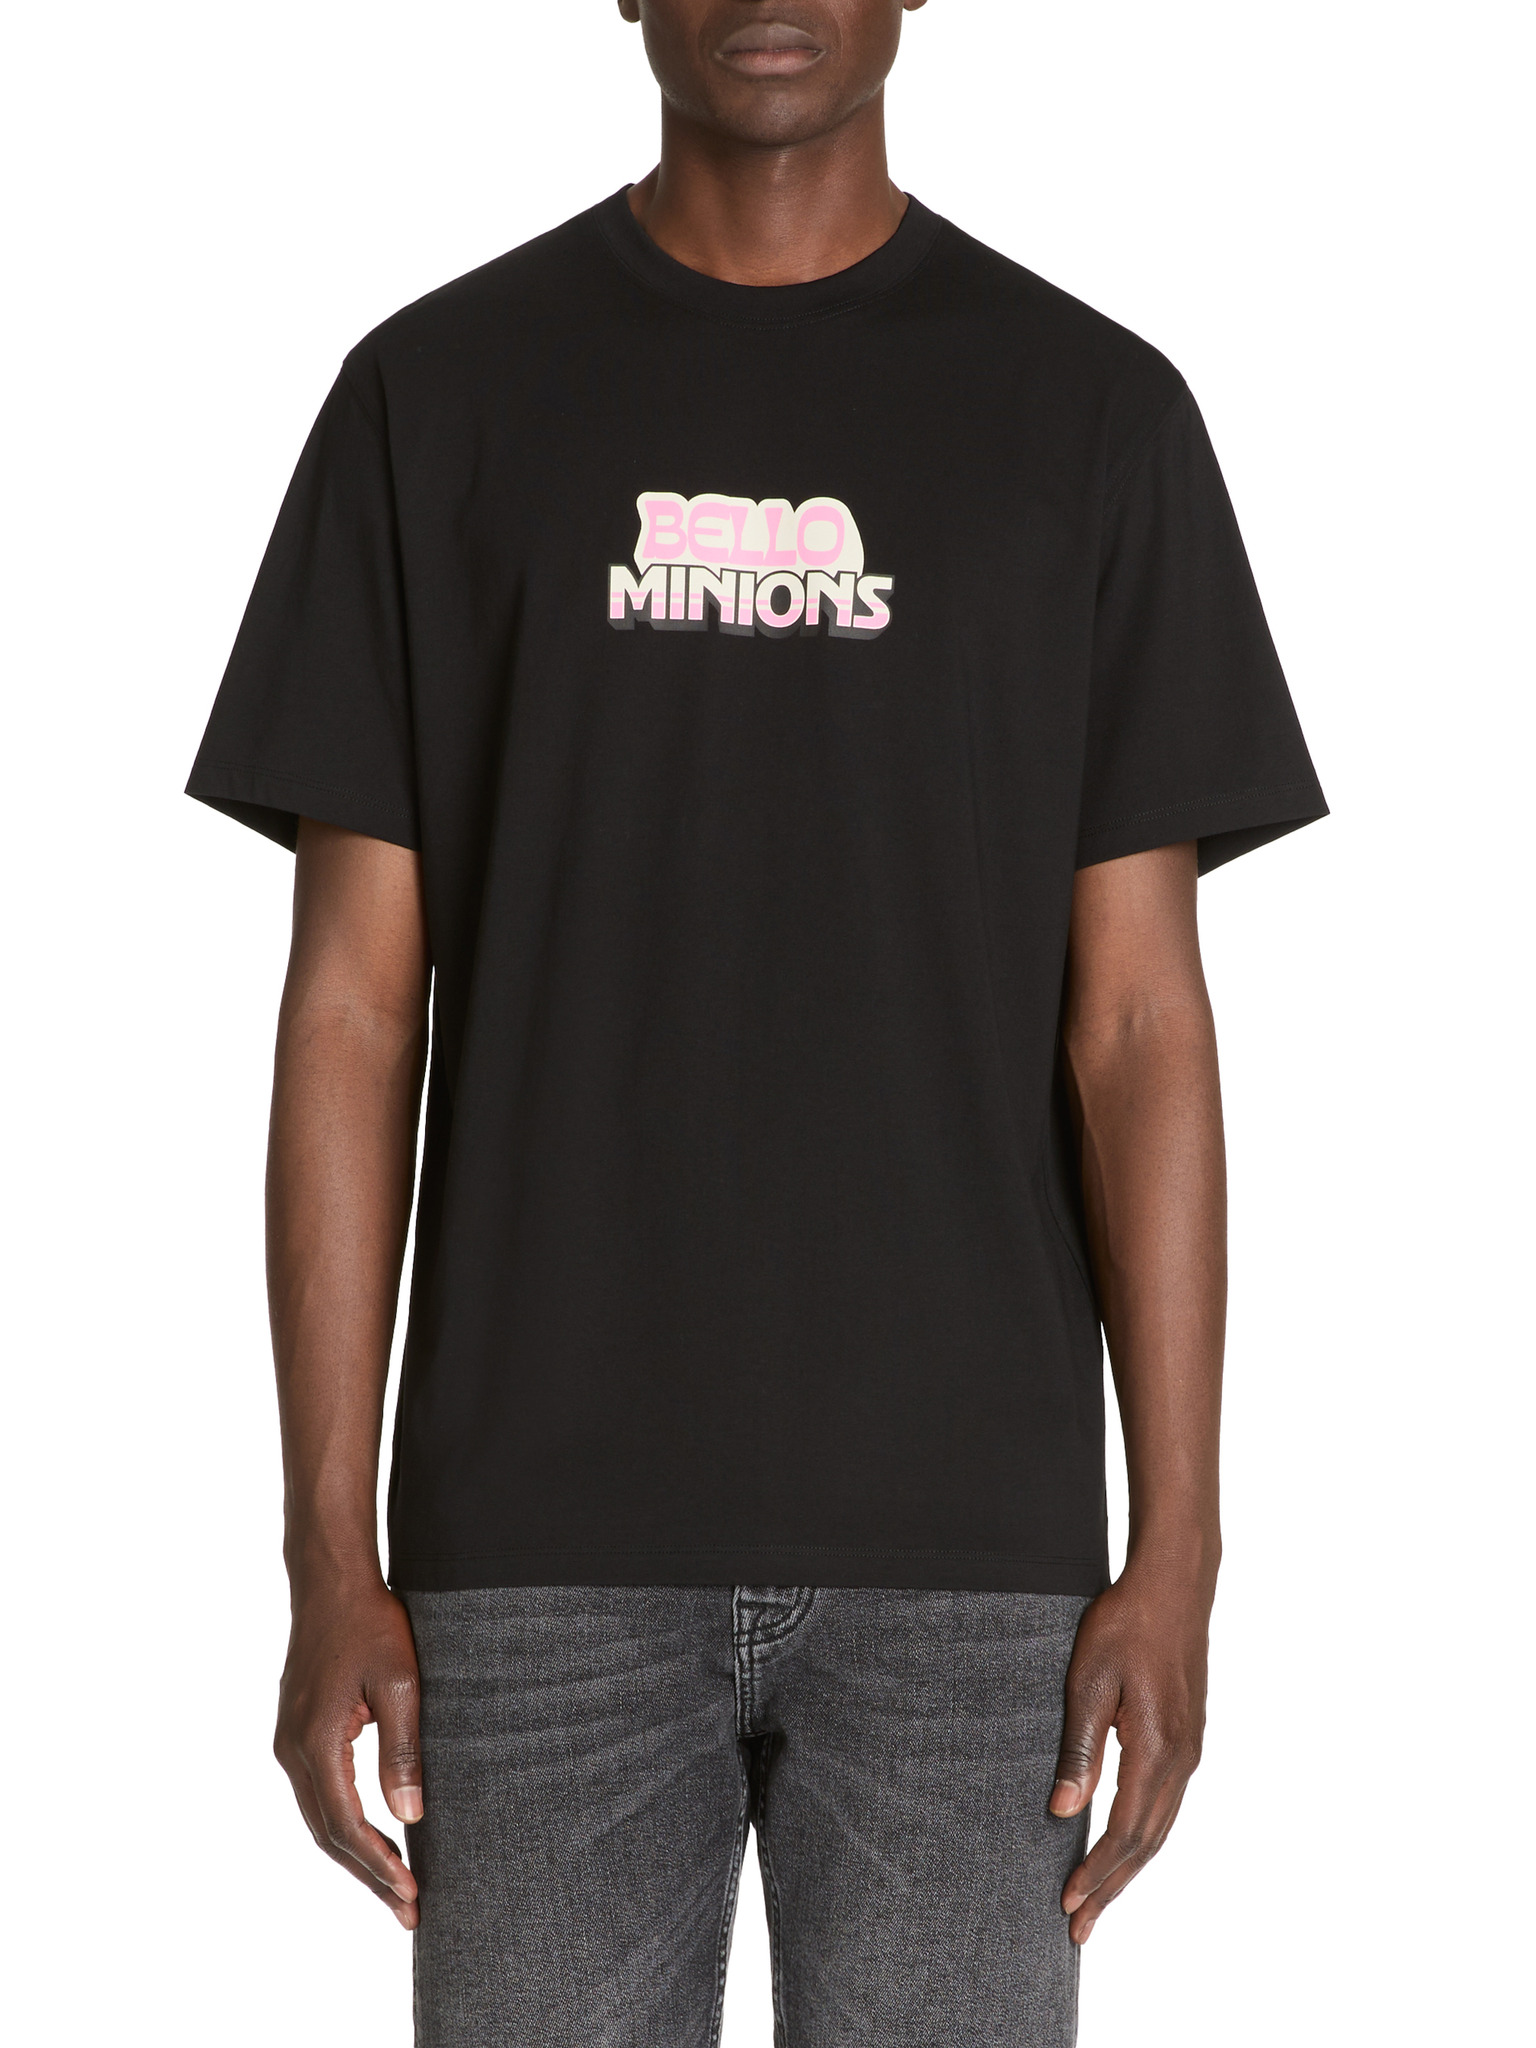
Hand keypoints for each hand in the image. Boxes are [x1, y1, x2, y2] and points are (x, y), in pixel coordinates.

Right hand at [273, 1578, 423, 1928]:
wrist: (331, 1582)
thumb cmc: (371, 1623)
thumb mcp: (401, 1682)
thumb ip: (402, 1750)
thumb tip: (410, 1815)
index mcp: (315, 1742)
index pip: (346, 1825)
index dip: (379, 1865)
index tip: (411, 1895)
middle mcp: (292, 1750)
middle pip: (328, 1835)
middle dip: (368, 1875)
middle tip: (409, 1911)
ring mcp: (289, 1742)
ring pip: (320, 1819)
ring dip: (356, 1855)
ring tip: (395, 1887)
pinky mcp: (296, 1732)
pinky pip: (319, 1795)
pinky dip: (344, 1825)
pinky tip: (372, 1837)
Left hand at [1049, 1558, 1212, 1942]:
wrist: (1174, 1585)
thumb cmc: (1125, 1624)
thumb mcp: (1089, 1681)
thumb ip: (1079, 1749)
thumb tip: (1062, 1810)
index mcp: (1157, 1750)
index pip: (1125, 1832)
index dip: (1096, 1873)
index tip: (1067, 1904)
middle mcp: (1181, 1760)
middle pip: (1147, 1843)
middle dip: (1111, 1888)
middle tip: (1079, 1928)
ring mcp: (1190, 1750)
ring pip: (1160, 1828)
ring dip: (1128, 1869)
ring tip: (1098, 1899)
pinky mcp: (1187, 1738)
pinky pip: (1166, 1805)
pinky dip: (1144, 1837)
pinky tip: (1125, 1846)